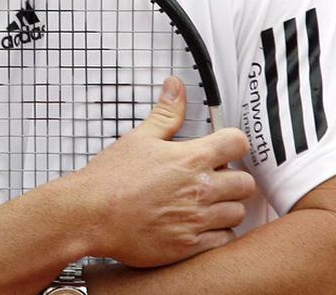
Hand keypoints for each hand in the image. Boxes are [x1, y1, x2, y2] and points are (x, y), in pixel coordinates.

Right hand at [60, 76, 253, 268]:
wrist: (89, 215)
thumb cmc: (110, 179)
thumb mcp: (139, 138)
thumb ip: (166, 114)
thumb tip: (176, 88)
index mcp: (191, 159)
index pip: (239, 143)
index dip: (233, 143)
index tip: (224, 147)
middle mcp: (200, 189)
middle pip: (246, 183)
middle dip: (233, 178)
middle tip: (215, 178)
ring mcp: (196, 220)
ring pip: (237, 213)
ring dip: (226, 207)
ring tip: (206, 203)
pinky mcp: (189, 246)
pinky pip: (224, 240)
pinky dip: (217, 233)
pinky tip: (199, 225)